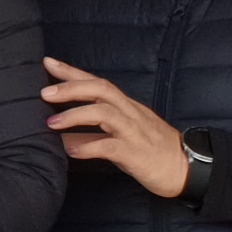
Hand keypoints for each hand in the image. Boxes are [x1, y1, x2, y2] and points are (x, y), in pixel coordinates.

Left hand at [41, 56, 192, 199]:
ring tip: (51, 123)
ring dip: (75, 115)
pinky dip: (88, 146)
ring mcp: (134, 132)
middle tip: (44, 92)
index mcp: (127, 107)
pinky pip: (110, 146)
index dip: (73, 71)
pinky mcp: (136, 153)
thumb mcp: (125, 134)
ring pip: (104, 113)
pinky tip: (71, 150)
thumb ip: (98, 130)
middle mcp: (130, 113)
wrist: (186, 169)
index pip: (98, 82)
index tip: (48, 62)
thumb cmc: (153, 151)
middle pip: (101, 89)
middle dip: (71, 88)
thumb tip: (66, 134)